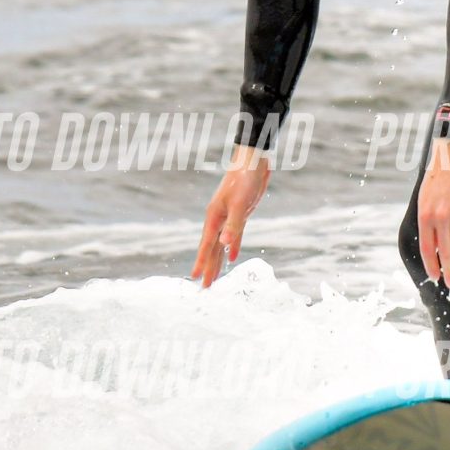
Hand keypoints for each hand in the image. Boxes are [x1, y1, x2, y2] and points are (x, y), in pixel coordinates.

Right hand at [193, 144, 271, 286]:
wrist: (252, 161)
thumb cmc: (244, 180)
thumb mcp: (241, 204)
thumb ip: (234, 225)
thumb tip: (224, 246)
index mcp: (215, 217)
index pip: (207, 246)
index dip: (202, 263)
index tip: (197, 279)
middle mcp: (218, 219)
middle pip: (211, 249)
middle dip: (208, 267)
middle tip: (205, 287)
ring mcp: (228, 217)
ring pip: (221, 244)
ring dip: (218, 260)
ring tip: (214, 277)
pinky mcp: (240, 214)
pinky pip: (233, 236)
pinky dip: (232, 247)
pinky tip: (231, 258)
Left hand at [416, 138, 449, 290]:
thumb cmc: (437, 179)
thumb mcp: (425, 200)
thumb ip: (429, 224)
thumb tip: (435, 248)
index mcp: (426, 215)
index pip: (428, 248)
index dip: (431, 265)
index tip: (435, 278)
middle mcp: (442, 216)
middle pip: (446, 251)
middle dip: (449, 271)